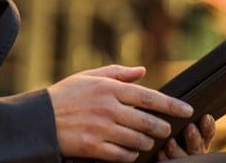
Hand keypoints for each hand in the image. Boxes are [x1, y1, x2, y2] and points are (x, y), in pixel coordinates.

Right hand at [47, 65, 193, 161]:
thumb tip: (142, 70)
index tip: (187, 110)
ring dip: (147, 142)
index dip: (172, 105)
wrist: (38, 119)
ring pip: (138, 140)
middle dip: (161, 128)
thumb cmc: (65, 95)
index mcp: (109, 89)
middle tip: (165, 130)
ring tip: (147, 141)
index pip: (149, 97)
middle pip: (147, 122)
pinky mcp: (93, 148)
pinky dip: (131, 155)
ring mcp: (101, 129)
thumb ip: (117, 73)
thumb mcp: (88, 77)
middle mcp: (108, 108)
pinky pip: (122, 155)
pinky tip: (130, 152)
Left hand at [157, 114, 214, 160]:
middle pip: (197, 147)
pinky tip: (159, 153)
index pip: (207, 133)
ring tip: (170, 142)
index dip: (208, 126)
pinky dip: (164, 159)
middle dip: (194, 138)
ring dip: (178, 150)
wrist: (153, 151)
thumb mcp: (174, 120)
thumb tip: (179, 96)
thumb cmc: (161, 129)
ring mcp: (180, 160)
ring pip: (183, 158)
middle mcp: (192, 151)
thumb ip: (178, 113)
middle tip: (189, 128)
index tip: (205, 116)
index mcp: (198, 140)